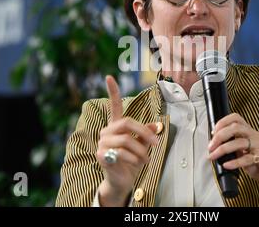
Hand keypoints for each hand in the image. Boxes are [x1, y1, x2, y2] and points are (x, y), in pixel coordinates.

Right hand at [96, 75, 157, 205]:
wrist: (121, 181)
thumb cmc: (131, 162)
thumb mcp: (142, 146)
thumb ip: (146, 134)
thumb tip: (157, 125)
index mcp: (116, 126)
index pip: (114, 106)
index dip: (112, 91)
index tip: (109, 77)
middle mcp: (107, 132)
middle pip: (127, 123)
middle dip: (144, 133)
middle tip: (156, 144)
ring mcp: (102, 143)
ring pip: (127, 140)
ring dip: (141, 152)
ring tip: (146, 160)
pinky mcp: (101, 155)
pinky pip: (122, 153)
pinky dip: (134, 159)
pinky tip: (137, 164)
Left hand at [208, 113, 258, 192]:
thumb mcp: (244, 152)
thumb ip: (233, 146)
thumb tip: (216, 145)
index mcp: (250, 132)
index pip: (236, 118)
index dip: (223, 122)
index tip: (213, 132)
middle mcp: (255, 136)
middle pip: (236, 128)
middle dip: (220, 136)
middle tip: (210, 146)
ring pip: (239, 142)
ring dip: (223, 149)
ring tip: (214, 156)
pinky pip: (246, 158)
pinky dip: (234, 162)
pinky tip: (226, 165)